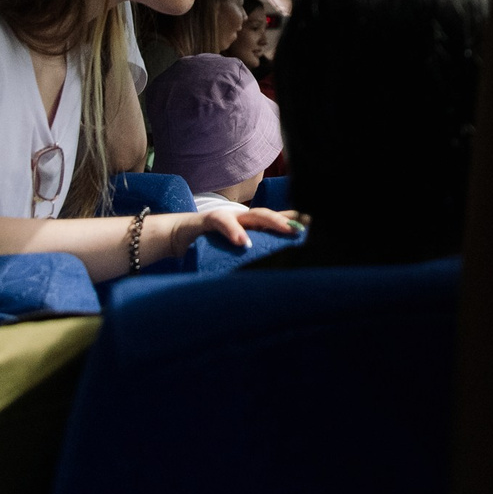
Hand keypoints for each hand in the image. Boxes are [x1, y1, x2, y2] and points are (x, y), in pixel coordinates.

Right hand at [141, 206, 299, 263]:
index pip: (277, 220)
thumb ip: (252, 257)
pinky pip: (223, 223)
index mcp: (250, 226)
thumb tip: (272, 278)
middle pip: (272, 215)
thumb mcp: (234, 252)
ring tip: (286, 230)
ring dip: (272, 221)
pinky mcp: (209, 220)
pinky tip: (243, 242)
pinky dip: (234, 232)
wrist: (177, 237)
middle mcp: (243, 218)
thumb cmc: (208, 247)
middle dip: (291, 220)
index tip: (315, 223)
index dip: (296, 220)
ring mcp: (228, 216)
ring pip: (254, 215)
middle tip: (307, 228)